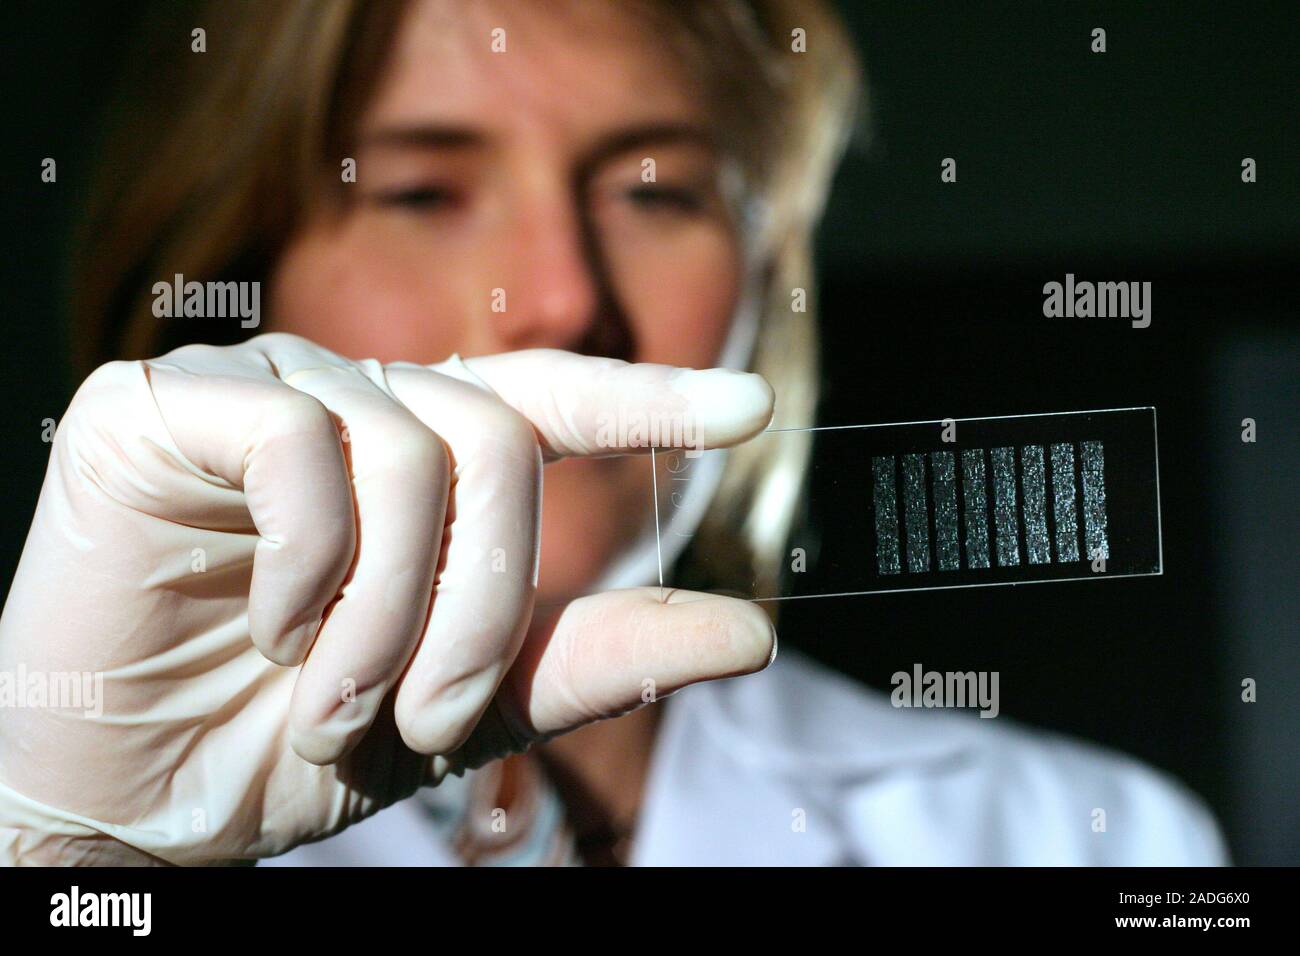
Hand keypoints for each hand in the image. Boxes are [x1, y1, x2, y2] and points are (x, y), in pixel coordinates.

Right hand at [0, 333, 775, 863]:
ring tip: (335, 699)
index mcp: (420, 457)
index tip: (750, 408)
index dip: (650, 399)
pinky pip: (298, 445)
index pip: (550, 398)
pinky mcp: (167, 406)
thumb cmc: (288, 741)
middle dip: (485, 602)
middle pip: (496, 441)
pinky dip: (307, 566)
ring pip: (409, 449)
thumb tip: (749, 632)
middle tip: (429, 712)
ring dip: (389, 612)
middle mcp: (351, 402)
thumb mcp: (464, 704)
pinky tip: (265, 627)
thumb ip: (593, 657)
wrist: (131, 799)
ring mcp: (261, 391)